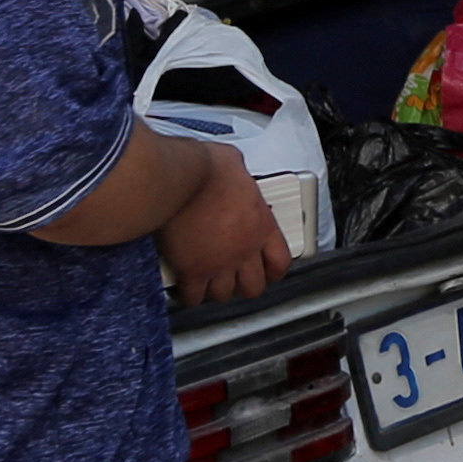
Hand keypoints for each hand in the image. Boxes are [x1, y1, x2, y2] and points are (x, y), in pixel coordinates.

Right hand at [156, 143, 291, 306]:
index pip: (280, 261)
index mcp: (261, 225)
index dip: (274, 271)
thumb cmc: (207, 168)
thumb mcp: (234, 165)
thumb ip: (237, 177)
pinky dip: (188, 294)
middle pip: (253, 286)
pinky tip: (182, 286)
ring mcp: (219, 263)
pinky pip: (193, 296)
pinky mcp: (192, 270)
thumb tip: (230, 167)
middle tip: (234, 278)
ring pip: (223, 294)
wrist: (182, 180)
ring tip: (207, 282)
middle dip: (244, 284)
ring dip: (215, 290)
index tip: (268, 272)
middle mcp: (244, 250)